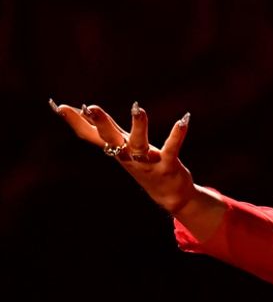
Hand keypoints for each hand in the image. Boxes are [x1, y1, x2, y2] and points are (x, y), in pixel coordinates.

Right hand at [51, 99, 196, 213]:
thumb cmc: (142, 164)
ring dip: (139, 126)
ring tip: (138, 108)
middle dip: (101, 123)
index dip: (76, 122)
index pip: (90, 135)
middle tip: (90, 106)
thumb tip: (83, 110)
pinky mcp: (167, 165)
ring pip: (139, 143)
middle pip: (110, 138)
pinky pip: (171, 149)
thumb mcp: (121, 147)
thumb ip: (105, 129)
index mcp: (115, 149)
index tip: (60, 106)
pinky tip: (183, 120)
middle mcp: (127, 155)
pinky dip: (176, 135)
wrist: (168, 195)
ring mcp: (146, 161)